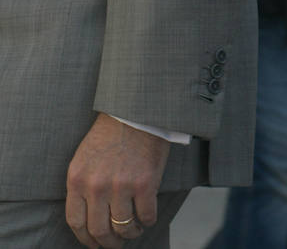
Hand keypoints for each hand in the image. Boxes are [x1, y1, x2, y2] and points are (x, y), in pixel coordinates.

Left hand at [65, 113, 170, 247]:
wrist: (135, 114)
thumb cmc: (110, 135)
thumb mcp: (83, 159)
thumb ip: (82, 186)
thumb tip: (89, 215)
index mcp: (77, 180)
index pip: (76, 222)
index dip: (85, 239)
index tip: (94, 243)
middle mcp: (96, 186)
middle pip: (99, 230)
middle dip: (108, 243)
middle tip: (115, 245)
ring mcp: (121, 186)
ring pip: (123, 226)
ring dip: (130, 234)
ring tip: (134, 231)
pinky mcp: (145, 183)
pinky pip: (145, 215)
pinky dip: (147, 222)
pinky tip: (147, 219)